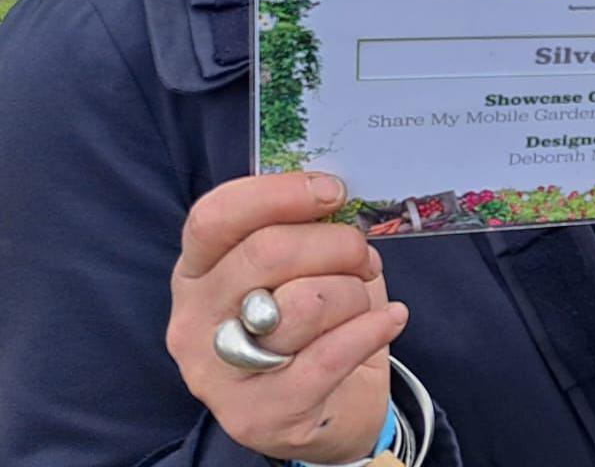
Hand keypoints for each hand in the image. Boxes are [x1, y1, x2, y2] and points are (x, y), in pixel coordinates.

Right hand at [167, 173, 405, 462]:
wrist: (327, 411)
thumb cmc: (313, 327)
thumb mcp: (297, 271)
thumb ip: (303, 232)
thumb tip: (334, 194)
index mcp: (196, 273)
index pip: (215, 217)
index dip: (279, 194)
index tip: (333, 192)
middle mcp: (193, 321)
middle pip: (268, 252)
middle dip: (338, 245)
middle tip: (364, 258)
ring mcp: (220, 373)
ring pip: (305, 302)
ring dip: (355, 294)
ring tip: (364, 302)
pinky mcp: (260, 414)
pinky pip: (330, 355)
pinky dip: (372, 329)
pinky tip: (389, 321)